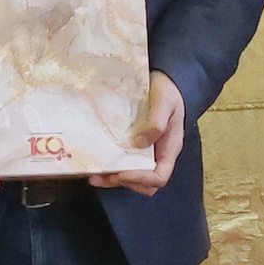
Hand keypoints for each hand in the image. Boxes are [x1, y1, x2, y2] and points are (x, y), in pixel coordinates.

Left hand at [88, 74, 189, 195]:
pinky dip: (110, 167)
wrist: (165, 81)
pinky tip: (96, 163)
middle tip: (103, 176)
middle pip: (144, 183)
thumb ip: (157, 122)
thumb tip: (141, 142)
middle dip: (124, 182)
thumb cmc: (168, 91)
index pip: (160, 176)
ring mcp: (145, 152)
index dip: (141, 179)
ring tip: (94, 175)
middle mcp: (157, 155)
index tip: (123, 173)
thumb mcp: (165, 102)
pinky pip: (123, 163)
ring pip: (132, 177)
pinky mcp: (133, 146)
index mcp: (169, 148)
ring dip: (113, 179)